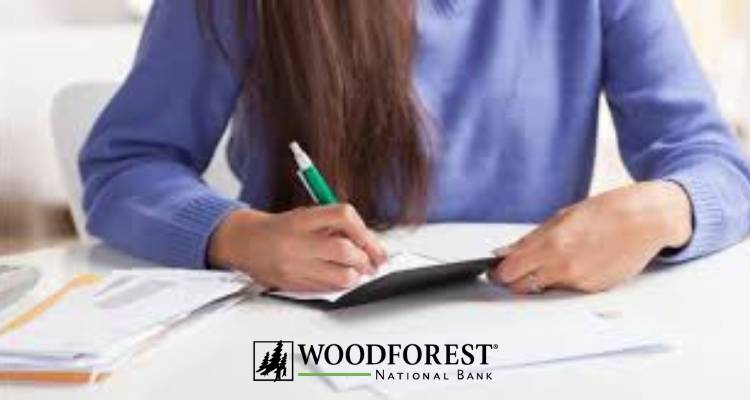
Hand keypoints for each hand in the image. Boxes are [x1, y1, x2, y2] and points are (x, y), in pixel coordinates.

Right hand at [208, 204, 387, 291]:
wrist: (247, 242)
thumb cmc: (282, 228)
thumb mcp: (307, 216)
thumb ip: (335, 226)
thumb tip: (370, 243)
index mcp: (303, 219)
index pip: (343, 216)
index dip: (364, 231)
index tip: (372, 242)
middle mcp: (298, 242)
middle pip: (345, 251)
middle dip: (365, 258)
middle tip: (372, 261)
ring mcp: (295, 266)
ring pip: (340, 277)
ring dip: (356, 275)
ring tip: (358, 271)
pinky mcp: (293, 284)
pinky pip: (327, 289)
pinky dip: (340, 284)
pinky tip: (340, 277)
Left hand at [489, 181, 692, 293]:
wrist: (647, 219)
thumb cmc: (607, 211)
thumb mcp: (562, 216)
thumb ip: (530, 239)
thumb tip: (503, 253)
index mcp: (552, 244)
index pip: (509, 271)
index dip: (499, 272)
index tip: (496, 270)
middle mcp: (564, 267)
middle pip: (521, 286)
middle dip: (514, 280)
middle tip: (514, 269)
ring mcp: (580, 282)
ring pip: (545, 288)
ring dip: (540, 278)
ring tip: (555, 257)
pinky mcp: (594, 290)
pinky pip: (567, 289)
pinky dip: (564, 279)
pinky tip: (576, 260)